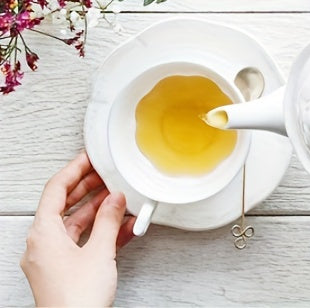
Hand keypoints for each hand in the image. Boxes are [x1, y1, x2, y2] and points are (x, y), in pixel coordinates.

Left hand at [20, 151, 135, 307]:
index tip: (90, 158)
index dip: (74, 170)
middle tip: (108, 174)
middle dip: (89, 188)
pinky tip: (123, 227)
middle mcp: (43, 245)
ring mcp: (53, 260)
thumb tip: (115, 199)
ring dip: (99, 211)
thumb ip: (109, 219)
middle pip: (64, 205)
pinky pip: (82, 242)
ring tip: (121, 198)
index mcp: (42, 234)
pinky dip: (101, 232)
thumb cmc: (75, 300)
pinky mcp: (64, 272)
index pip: (55, 190)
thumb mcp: (100, 251)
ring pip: (75, 224)